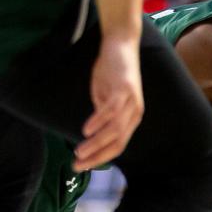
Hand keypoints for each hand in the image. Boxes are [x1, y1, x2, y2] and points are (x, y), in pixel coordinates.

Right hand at [76, 35, 143, 170]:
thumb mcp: (105, 98)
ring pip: (114, 130)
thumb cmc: (111, 74)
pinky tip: (86, 130)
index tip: (82, 166)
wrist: (120, 45)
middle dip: (97, 156)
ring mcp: (131, 102)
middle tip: (77, 165)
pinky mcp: (124, 89)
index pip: (118, 145)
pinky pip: (111, 110)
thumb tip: (93, 133)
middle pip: (117, 142)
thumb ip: (102, 116)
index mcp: (131, 118)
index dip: (100, 157)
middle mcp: (134, 113)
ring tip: (79, 152)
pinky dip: (98, 121)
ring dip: (96, 143)